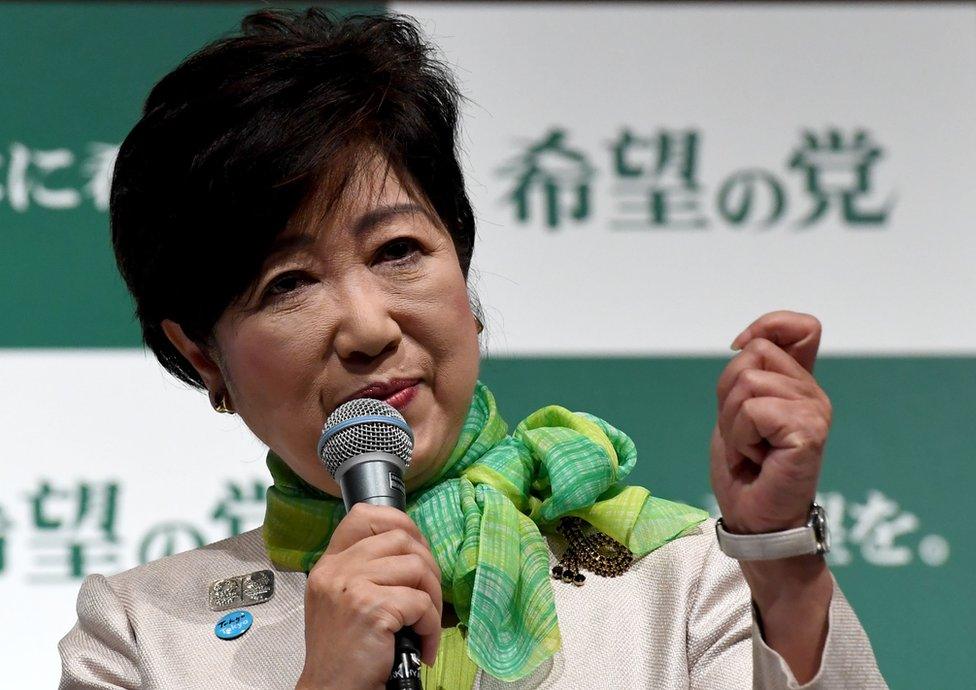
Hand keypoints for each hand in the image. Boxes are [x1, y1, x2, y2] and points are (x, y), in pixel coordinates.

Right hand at [296, 503, 441, 689]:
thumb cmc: (343, 654)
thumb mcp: (341, 602)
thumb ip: (364, 571)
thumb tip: (412, 551)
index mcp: (330, 565)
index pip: (364, 516)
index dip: (399, 522)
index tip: (416, 546)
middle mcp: (337, 570)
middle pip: (401, 537)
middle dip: (428, 565)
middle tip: (429, 597)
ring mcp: (351, 587)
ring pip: (417, 566)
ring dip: (434, 597)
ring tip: (426, 624)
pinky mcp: (371, 609)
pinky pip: (421, 602)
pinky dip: (431, 625)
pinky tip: (423, 643)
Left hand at [710, 311, 831, 534]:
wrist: (754, 519)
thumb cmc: (745, 470)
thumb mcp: (737, 411)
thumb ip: (749, 374)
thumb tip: (746, 341)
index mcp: (799, 385)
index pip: (802, 327)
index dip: (767, 327)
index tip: (740, 351)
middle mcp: (813, 394)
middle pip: (754, 353)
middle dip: (729, 395)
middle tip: (744, 434)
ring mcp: (815, 412)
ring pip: (747, 382)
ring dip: (733, 422)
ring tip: (751, 449)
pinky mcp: (809, 432)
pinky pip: (753, 411)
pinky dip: (741, 437)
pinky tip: (758, 458)